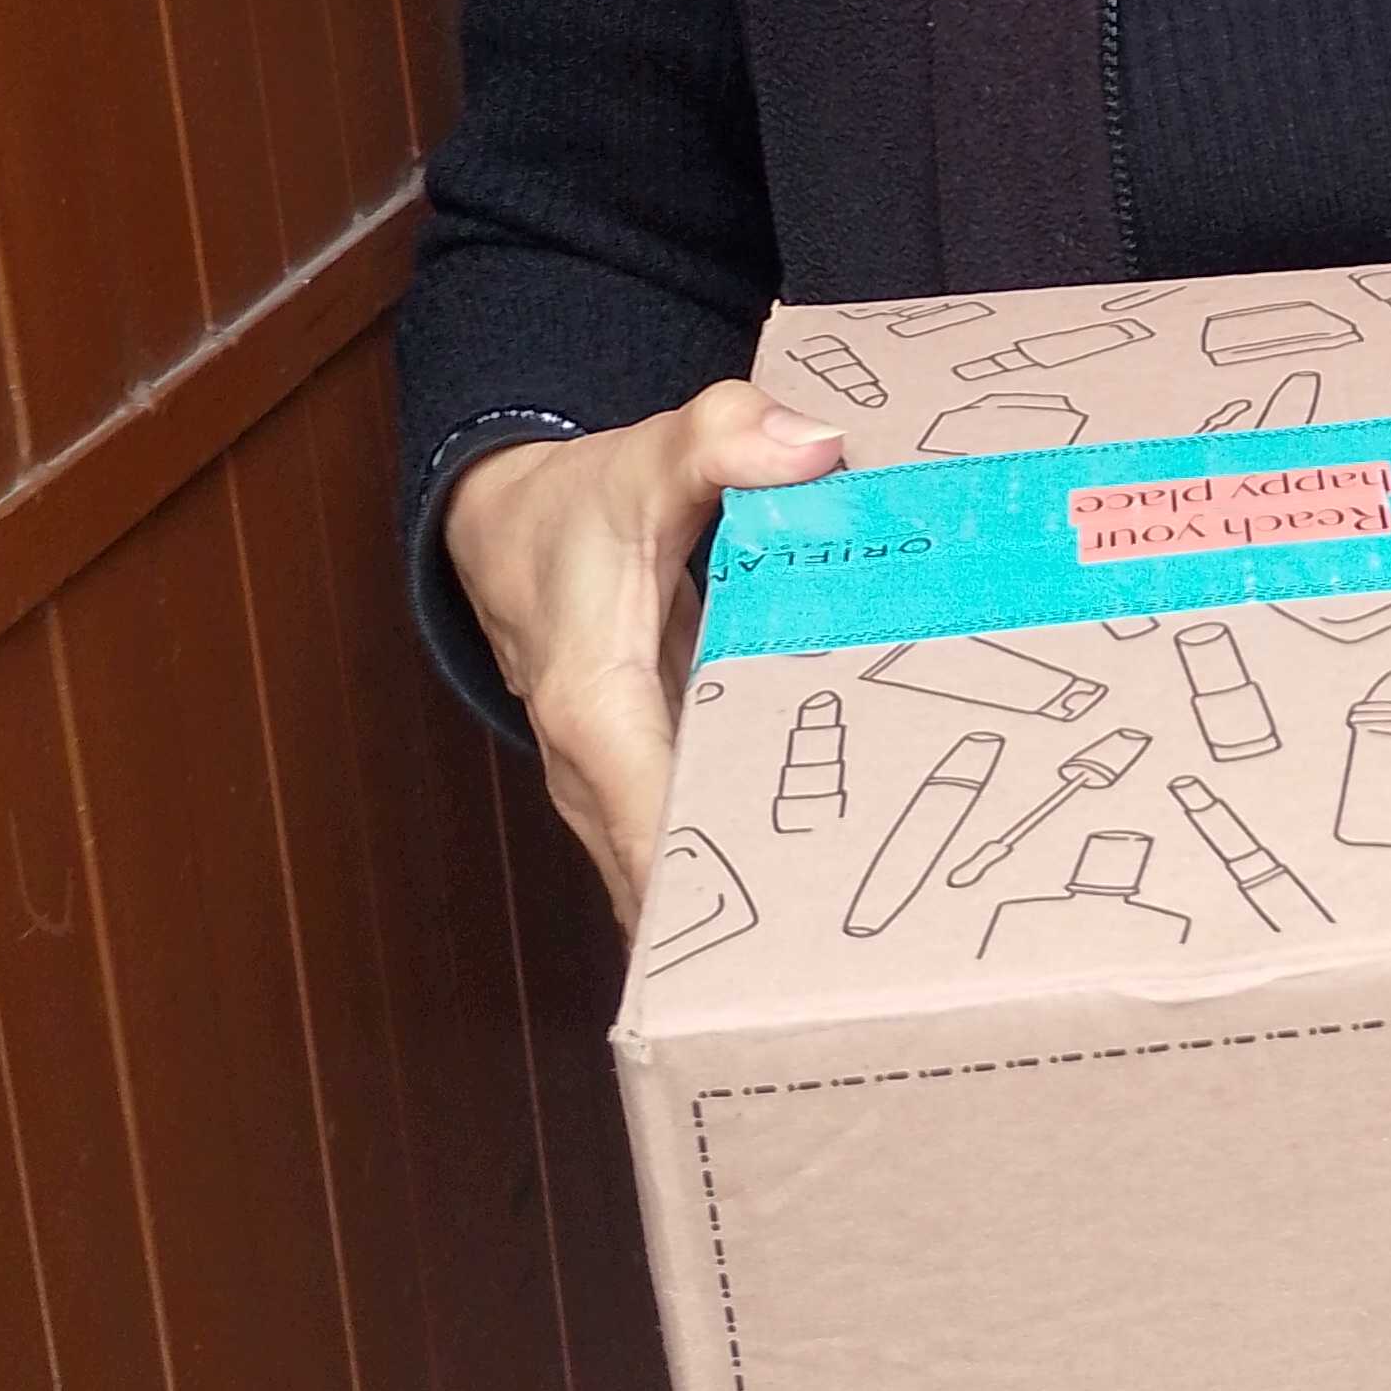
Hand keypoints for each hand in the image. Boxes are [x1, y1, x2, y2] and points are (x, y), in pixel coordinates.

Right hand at [442, 385, 844, 926]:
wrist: (509, 534)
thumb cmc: (580, 507)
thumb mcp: (649, 455)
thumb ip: (724, 439)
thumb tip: (814, 447)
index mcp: (595, 712)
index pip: (651, 831)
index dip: (719, 890)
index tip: (796, 939)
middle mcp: (598, 779)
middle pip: (681, 883)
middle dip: (770, 923)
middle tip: (881, 951)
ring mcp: (619, 798)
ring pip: (688, 883)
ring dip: (767, 910)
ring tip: (874, 939)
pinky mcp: (647, 794)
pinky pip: (698, 854)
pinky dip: (755, 877)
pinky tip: (837, 894)